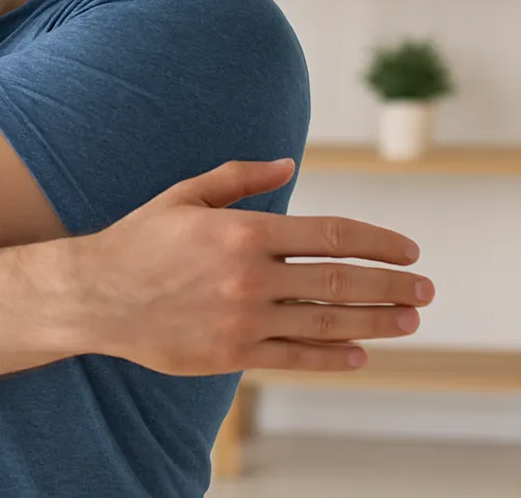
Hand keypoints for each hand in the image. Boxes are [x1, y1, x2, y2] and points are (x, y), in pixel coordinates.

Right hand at [60, 158, 432, 375]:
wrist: (94, 297)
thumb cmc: (139, 240)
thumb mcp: (184, 196)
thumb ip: (239, 178)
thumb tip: (289, 164)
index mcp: (243, 232)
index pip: (330, 236)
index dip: (378, 242)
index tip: (409, 251)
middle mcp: (249, 277)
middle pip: (340, 282)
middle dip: (391, 286)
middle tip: (425, 290)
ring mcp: (243, 319)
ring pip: (326, 323)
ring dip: (376, 322)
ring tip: (409, 321)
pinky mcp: (232, 354)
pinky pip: (295, 357)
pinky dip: (333, 358)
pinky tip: (360, 354)